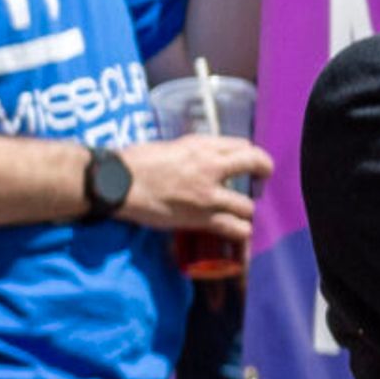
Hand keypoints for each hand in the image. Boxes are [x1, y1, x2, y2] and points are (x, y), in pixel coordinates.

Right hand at [115, 131, 273, 235]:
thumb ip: (193, 152)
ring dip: (246, 210)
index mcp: (202, 145)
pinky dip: (240, 232)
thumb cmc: (136, 162)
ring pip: (248, 204)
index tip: (249, 165)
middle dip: (260, 177)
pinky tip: (238, 232)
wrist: (119, 183)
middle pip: (257, 165)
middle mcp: (211, 166)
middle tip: (255, 185)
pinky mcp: (202, 218)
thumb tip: (203, 160)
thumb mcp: (171, 146)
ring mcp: (209, 194)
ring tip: (239, 214)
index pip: (244, 146)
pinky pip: (235, 228)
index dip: (250, 157)